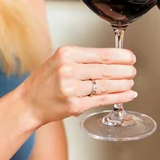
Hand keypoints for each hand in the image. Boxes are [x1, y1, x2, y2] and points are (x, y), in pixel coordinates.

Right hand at [18, 46, 137, 126]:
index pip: (102, 54)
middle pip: (107, 70)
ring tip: (131, 83)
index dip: (121, 57)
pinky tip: (128, 95)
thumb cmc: (45, 81)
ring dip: (124, 85)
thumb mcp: (60, 60)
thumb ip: (83, 58)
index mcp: (67, 54)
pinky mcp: (74, 105)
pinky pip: (102, 100)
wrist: (27, 103)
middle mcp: (68, 70)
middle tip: (132, 71)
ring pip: (106, 85)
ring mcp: (71, 88)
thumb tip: (113, 58)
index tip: (130, 58)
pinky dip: (119, 97)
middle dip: (125, 71)